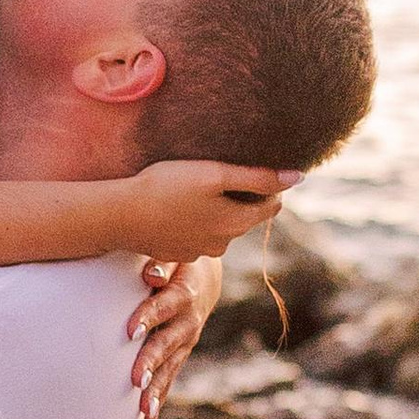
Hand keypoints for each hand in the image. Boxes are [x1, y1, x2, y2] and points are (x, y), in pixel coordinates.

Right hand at [118, 158, 287, 264]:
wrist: (120, 215)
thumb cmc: (167, 188)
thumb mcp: (215, 175)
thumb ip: (258, 177)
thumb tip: (298, 177)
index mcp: (237, 223)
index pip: (272, 205)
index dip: (269, 184)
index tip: (252, 166)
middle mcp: (223, 244)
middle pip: (246, 216)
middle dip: (242, 196)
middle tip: (220, 172)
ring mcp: (199, 251)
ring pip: (221, 226)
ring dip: (216, 209)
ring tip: (195, 187)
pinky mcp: (178, 252)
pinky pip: (197, 233)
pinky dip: (194, 219)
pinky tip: (176, 205)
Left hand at [127, 255, 219, 418]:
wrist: (201, 278)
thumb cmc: (176, 262)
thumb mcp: (173, 255)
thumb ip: (161, 263)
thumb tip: (149, 273)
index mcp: (184, 294)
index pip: (165, 305)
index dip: (149, 316)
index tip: (130, 330)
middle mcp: (187, 324)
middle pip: (168, 345)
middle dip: (152, 363)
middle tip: (135, 380)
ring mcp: (185, 345)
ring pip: (169, 371)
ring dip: (156, 392)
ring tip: (142, 413)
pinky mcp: (179, 359)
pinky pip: (168, 384)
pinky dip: (157, 406)